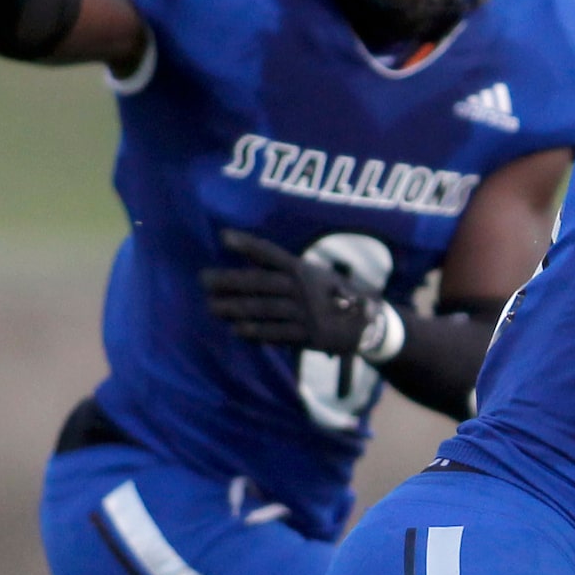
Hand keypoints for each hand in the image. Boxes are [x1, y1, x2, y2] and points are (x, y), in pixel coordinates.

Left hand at [202, 230, 400, 360]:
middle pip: (260, 283)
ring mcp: (307, 314)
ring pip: (264, 309)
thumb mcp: (319, 277)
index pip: (271, 254)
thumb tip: (252, 263)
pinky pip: (277, 334)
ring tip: (212, 307)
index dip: (247, 245)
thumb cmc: (338, 297)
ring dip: (235, 308)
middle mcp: (304, 289)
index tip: (223, 237)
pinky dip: (255, 332)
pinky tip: (236, 330)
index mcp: (305, 270)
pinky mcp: (310, 337)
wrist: (370, 325)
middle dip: (230, 281)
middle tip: (204, 280)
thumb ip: (289, 272)